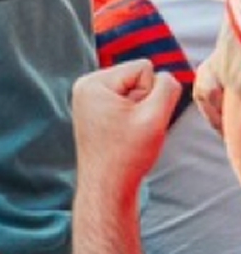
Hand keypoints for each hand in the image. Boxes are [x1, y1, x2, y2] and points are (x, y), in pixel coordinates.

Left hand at [71, 60, 181, 203]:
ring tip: (127, 133)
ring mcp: (89, 98)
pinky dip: (132, 118)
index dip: (151, 93)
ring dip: (139, 111)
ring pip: (134, 92)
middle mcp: (86, 86)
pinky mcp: (95, 111)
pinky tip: (123, 135)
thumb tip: (166, 75)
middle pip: (137, 77)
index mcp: (93, 82)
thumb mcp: (155, 116)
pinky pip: (126, 103)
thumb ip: (167, 88)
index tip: (137, 119)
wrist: (106, 185)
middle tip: (132, 128)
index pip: (143, 68)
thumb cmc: (127, 153)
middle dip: (144, 101)